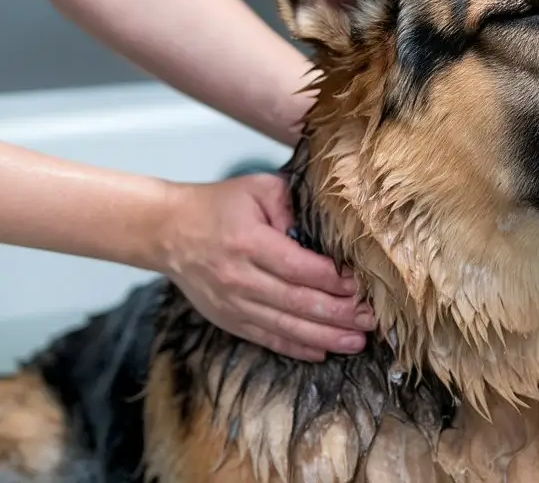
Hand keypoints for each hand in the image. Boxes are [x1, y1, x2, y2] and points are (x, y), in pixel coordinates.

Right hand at [158, 173, 374, 360]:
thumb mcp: (258, 189)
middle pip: (297, 302)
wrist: (167, 231)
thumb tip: (324, 232)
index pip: (298, 268)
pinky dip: (296, 347)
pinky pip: (266, 338)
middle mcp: (239, 277)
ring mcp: (232, 303)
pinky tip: (323, 350)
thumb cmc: (219, 205)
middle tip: (371, 319)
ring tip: (357, 341)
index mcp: (248, 242)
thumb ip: (293, 205)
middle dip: (339, 313)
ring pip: (285, 326)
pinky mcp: (228, 319)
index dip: (332, 280)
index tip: (360, 285)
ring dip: (325, 336)